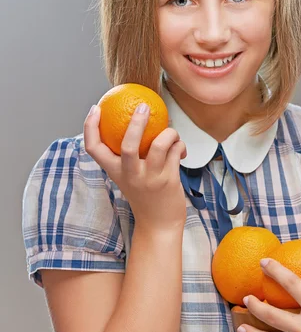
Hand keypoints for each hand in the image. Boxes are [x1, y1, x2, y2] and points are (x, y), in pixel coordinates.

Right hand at [84, 103, 187, 231]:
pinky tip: (180, 148)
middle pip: (127, 145)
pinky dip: (179, 145)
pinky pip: (176, 152)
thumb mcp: (129, 176)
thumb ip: (127, 155)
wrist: (159, 224)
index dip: (90, 126)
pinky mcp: (168, 180)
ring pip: (159, 145)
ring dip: (169, 133)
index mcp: (115, 171)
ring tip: (171, 131)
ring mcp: (149, 178)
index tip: (96, 108)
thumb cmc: (144, 194)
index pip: (93, 148)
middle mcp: (130, 175)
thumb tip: (133, 120)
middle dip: (136, 122)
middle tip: (143, 106)